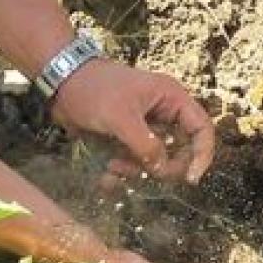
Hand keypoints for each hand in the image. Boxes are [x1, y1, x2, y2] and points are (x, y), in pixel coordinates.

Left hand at [50, 58, 214, 184]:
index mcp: (171, 99)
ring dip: (135, 170)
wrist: (60, 83)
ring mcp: (144, 127)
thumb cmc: (94, 90)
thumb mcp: (120, 117)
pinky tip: (105, 176)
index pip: (202, 128)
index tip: (190, 178)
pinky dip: (121, 172)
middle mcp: (163, 114)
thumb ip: (145, 144)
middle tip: (143, 173)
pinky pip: (133, 163)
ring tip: (112, 167)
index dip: (202, 154)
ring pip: (154, 161)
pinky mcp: (126, 139)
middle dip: (161, 167)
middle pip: (180, 151)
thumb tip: (162, 170)